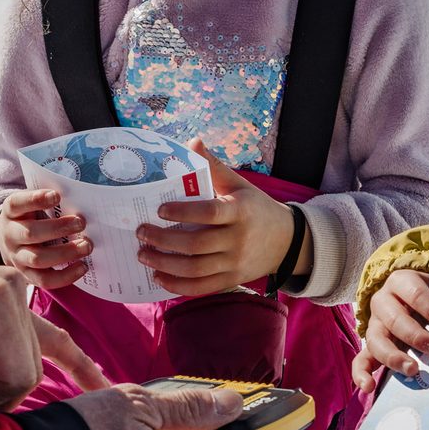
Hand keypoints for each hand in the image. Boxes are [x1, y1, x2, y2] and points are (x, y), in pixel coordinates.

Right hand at [0, 188, 91, 288]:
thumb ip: (50, 201)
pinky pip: (44, 280)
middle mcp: (10, 235)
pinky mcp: (27, 275)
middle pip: (30, 233)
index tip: (56, 196)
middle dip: (58, 228)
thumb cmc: (31, 216)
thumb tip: (80, 201)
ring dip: (65, 253)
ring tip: (86, 246)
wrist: (12, 240)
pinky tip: (82, 266)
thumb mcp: (33, 205)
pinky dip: (65, 276)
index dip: (35, 199)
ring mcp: (17, 257)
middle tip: (81, 223)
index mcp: (11, 212)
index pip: (17, 203)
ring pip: (37, 259)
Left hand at [137, 140, 304, 297]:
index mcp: (240, 211)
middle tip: (141, 232)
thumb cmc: (255, 207)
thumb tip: (193, 142)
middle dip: (163, 240)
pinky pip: (202, 287)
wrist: (287, 240)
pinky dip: (178, 286)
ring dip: (164, 264)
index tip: (159, 210)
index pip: (209, 213)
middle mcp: (238, 240)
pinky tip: (159, 277)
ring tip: (143, 254)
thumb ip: (214, 166)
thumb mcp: (239, 185)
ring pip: (195, 270)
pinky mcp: (232, 280)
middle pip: (196, 245)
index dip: (183, 212)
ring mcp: (235, 263)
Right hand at [352, 268, 428, 392]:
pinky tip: (369, 386)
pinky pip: (360, 359)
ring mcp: (374, 323)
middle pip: (395, 319)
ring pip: (377, 340)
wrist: (411, 293)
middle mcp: (382, 301)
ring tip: (413, 369)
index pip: (415, 294)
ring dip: (395, 356)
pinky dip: (362, 373)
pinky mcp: (371, 344)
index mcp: (401, 282)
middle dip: (417, 336)